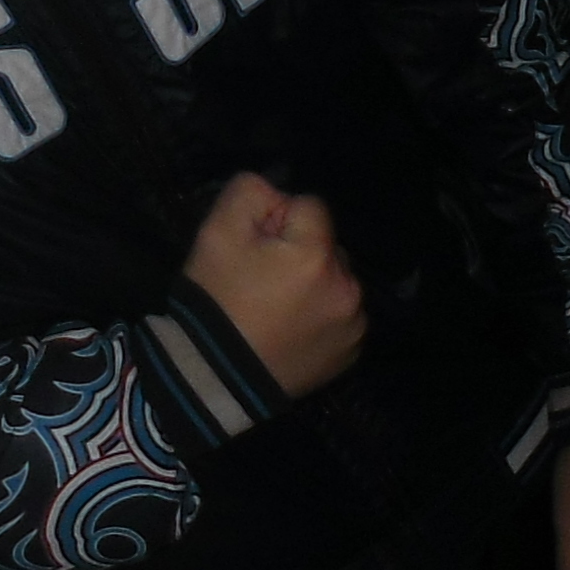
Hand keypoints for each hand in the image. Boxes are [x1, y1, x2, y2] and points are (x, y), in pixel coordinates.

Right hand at [184, 171, 366, 397]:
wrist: (215, 378)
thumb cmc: (215, 300)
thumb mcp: (216, 231)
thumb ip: (251, 192)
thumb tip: (279, 199)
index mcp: (317, 255)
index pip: (307, 206)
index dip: (276, 222)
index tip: (253, 250)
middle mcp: (347, 288)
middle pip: (327, 244)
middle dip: (300, 251)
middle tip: (262, 281)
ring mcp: (353, 325)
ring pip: (337, 279)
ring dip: (316, 282)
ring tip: (278, 308)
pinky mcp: (351, 352)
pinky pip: (342, 314)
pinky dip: (323, 315)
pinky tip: (293, 329)